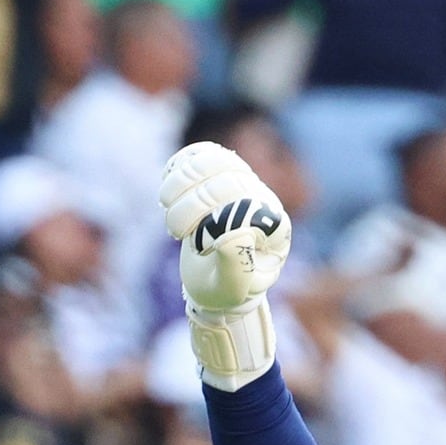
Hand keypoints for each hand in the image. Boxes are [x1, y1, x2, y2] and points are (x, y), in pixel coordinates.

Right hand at [159, 142, 291, 390]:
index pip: (248, 207)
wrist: (213, 284)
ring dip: (181, 183)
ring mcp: (243, 182)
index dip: (214, 222)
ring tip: (170, 210)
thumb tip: (233, 230)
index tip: (200, 248)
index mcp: (275, 229)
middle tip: (175, 233)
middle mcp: (264, 200)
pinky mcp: (221, 174)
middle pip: (227, 181)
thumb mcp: (231, 289)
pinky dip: (181, 164)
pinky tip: (170, 187)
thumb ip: (236, 264)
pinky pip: (204, 152)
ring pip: (214, 161)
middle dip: (192, 206)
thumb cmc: (224, 291)